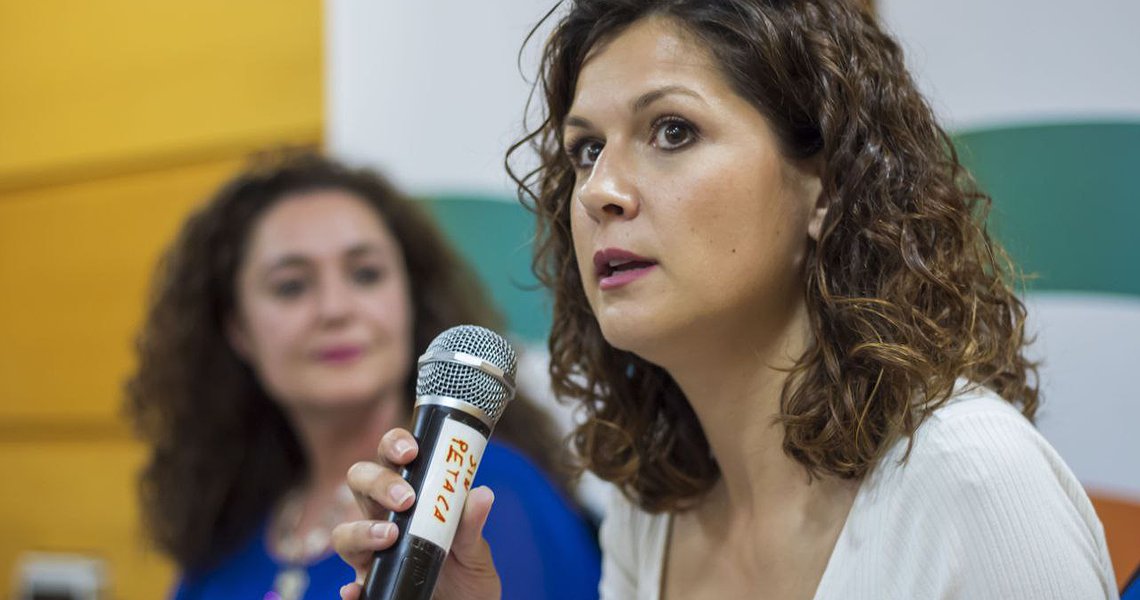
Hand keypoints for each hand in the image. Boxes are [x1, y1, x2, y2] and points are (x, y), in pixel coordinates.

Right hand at [332, 428, 501, 599]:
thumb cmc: (468, 573)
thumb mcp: (476, 549)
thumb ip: (472, 525)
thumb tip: (481, 495)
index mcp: (411, 495)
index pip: (392, 457)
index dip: (394, 445)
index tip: (412, 452)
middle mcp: (384, 518)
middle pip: (360, 483)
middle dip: (377, 482)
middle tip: (405, 498)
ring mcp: (373, 553)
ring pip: (344, 532)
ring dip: (361, 530)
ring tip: (390, 537)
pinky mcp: (371, 587)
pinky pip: (350, 585)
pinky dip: (351, 587)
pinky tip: (357, 589)